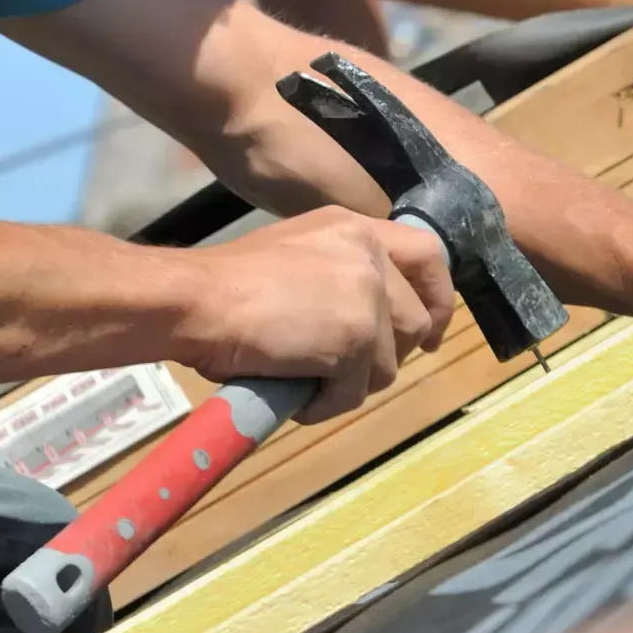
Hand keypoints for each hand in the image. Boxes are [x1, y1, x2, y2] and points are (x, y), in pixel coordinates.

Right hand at [181, 207, 455, 424]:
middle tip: (348, 373)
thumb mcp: (296, 257)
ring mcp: (368, 296)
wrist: (196, 299)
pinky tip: (296, 398)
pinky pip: (354, 392)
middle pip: (415, 320)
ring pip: (390, 364)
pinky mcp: (358, 338)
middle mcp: (370, 254)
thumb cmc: (224, 285)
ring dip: (351, 384)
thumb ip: (337, 276)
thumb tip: (367, 326)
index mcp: (355, 228)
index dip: (436, 298)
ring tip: (307, 383)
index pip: (427, 255)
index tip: (430, 333)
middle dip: (390, 356)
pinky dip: (325, 405)